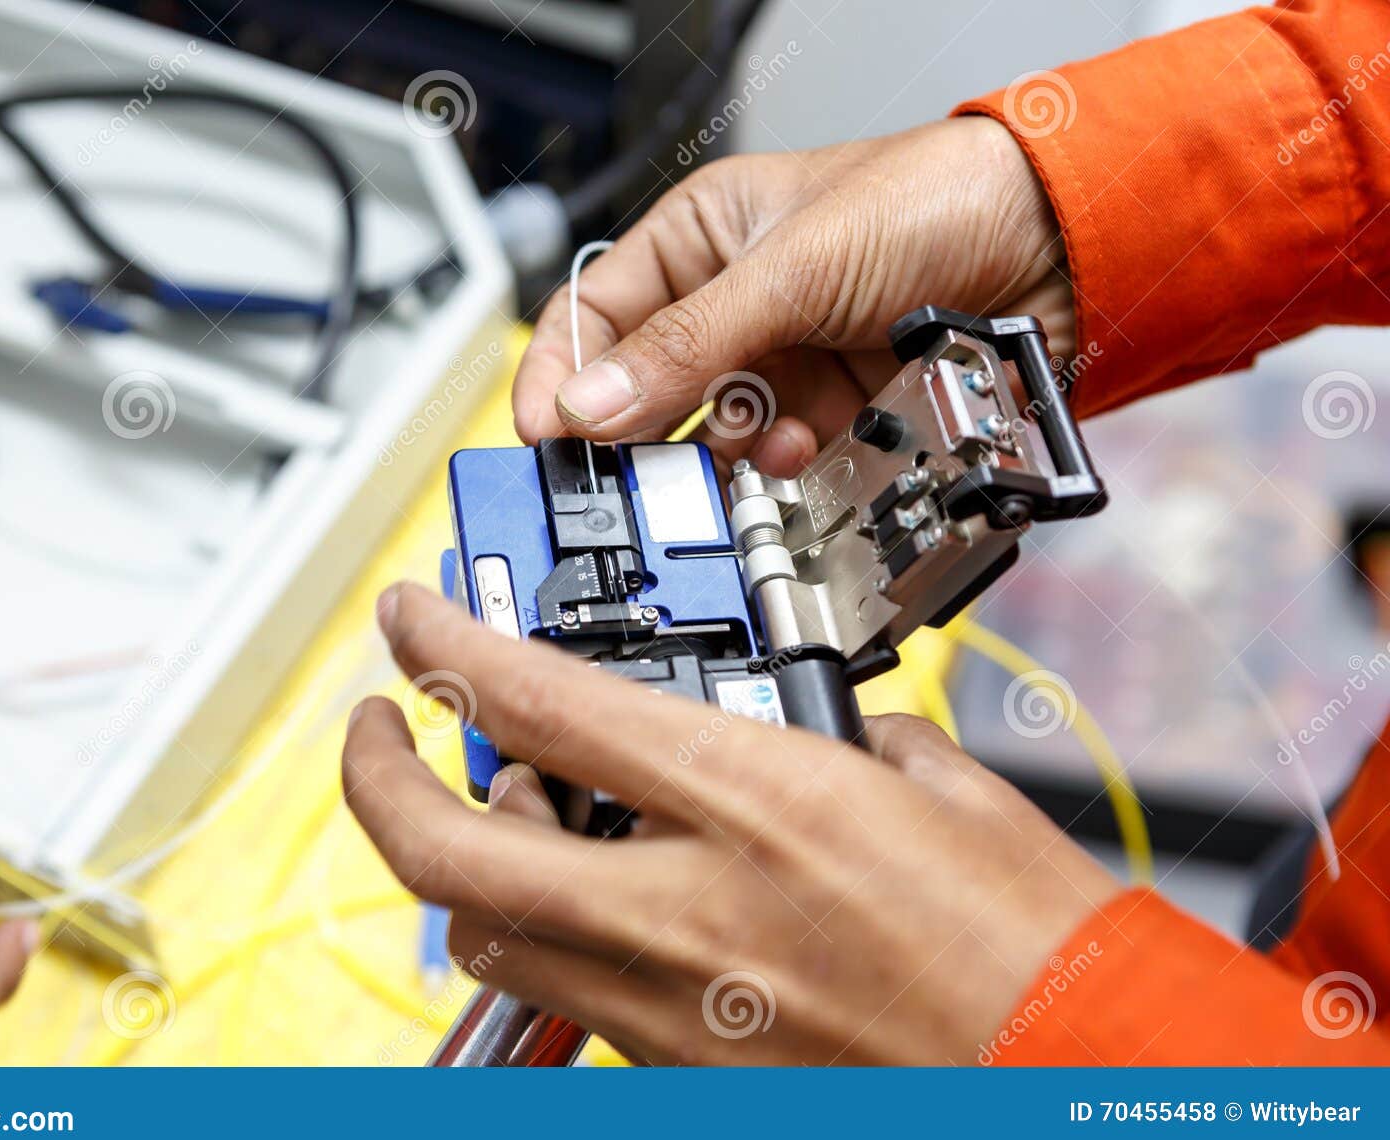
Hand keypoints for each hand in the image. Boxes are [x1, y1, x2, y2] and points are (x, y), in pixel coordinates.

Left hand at [344, 584, 1119, 1064]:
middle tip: (381, 730)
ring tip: (504, 809)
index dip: (445, 643)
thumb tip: (799, 720)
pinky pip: (569, 990)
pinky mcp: (682, 1070)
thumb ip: (842, 736)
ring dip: (467, 860)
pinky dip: (553, 930)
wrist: (1078, 1079)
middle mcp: (692, 910)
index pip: (541, 706)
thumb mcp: (943, 789)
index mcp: (761, 805)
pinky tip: (601, 894)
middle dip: (380, 777)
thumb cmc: (1035, 945)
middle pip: (450, 850)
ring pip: (490, 933)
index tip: (413, 616)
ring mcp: (674, 1005)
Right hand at [514, 116, 1067, 474]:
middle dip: (649, 432)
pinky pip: (781, 458)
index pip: (596, 315)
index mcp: (702, 240)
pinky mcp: (834, 409)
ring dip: (728, 454)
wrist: (1063, 245)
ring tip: (752, 448)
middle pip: (652, 390)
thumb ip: (688, 342)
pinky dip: (784, 467)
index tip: (544, 437)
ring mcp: (786, 361)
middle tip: (640, 474)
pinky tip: (801, 452)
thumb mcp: (793, 266)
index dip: (563, 376)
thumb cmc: (935, 199)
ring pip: (717, 435)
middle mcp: (735, 303)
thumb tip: (592, 404)